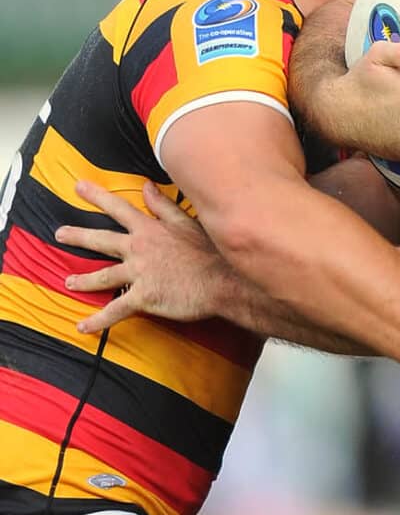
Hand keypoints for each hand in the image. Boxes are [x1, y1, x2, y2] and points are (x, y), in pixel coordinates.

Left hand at [60, 181, 226, 331]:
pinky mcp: (144, 297)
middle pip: (101, 240)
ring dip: (83, 280)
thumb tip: (146, 187)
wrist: (225, 281)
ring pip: (103, 276)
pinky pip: (116, 310)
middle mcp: (139, 249)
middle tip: (60, 233)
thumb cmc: (212, 252)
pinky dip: (98, 320)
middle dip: (78, 236)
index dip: (97, 196)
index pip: (118, 207)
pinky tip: (83, 327)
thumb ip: (164, 206)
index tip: (79, 187)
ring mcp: (139, 273)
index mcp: (150, 229)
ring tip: (68, 282)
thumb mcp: (188, 222)